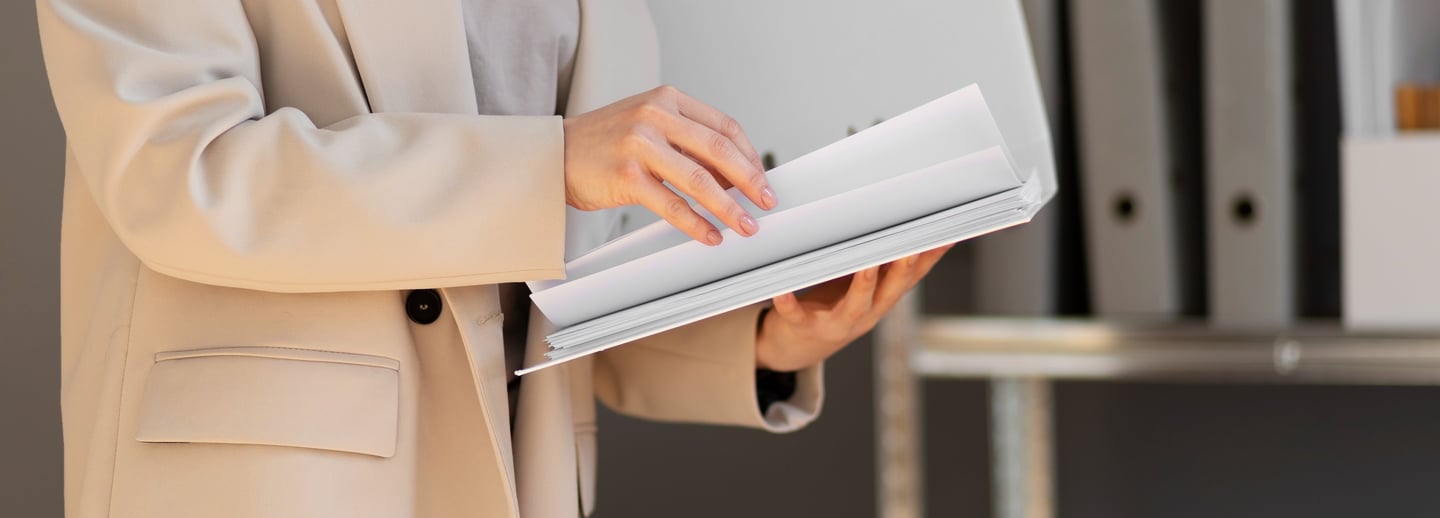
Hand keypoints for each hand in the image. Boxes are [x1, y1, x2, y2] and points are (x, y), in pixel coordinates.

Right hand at [563, 85, 775, 244]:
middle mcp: (655, 116)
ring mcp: (640, 145)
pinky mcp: (627, 176)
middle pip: (719, 150)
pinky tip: (710, 235)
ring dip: (729, 207)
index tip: (762, 179)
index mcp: (667, 100)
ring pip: (700, 180)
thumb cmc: (604, 144)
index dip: (749, 156)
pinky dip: (696, 223)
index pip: (723, 126)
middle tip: (766, 202)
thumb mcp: (647, 125)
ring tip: (745, 225)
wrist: (554, 155)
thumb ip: (685, 142)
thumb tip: (732, 176)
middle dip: (750, 180)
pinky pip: (672, 205)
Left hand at [754, 244, 953, 371]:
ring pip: (854, 305)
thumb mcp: (867, 288)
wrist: (798, 347)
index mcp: (881, 301)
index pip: (912, 278)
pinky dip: (788, 302)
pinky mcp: (803, 327)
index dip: (930, 258)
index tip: (946, 235)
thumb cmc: (834, 305)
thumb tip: (912, 231)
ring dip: (863, 284)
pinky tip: (782, 289)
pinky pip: (795, 314)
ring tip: (867, 263)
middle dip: (902, 269)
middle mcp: (864, 315)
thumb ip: (886, 264)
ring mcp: (835, 323)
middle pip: (890, 291)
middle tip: (912, 245)